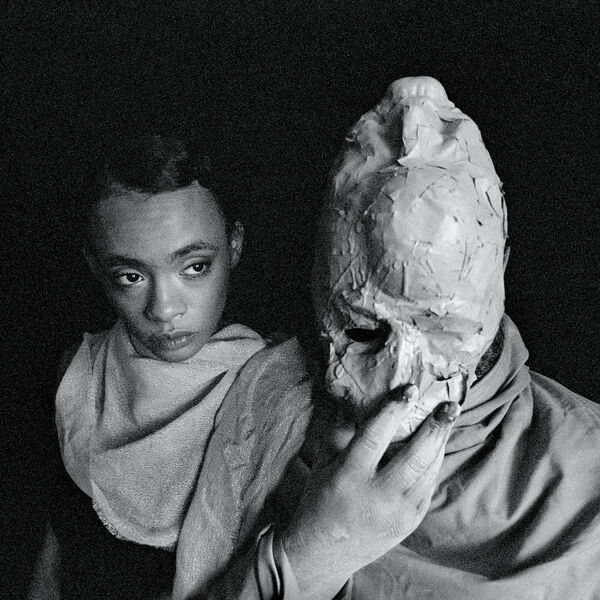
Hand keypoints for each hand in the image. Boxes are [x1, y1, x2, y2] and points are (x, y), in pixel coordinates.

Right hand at [280, 386, 459, 598]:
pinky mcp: (411, 522)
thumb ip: (343, 435)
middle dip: (435, 427)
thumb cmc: (320, 499)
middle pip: (414, 456)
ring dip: (440, 442)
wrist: (324, 552)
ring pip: (428, 471)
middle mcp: (377, 496)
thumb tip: (362, 399)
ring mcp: (398, 512)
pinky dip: (434, 463)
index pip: (375, 437)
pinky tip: (437, 445)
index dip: (394, 410)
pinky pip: (428, 486)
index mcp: (349, 477)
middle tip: (448, 404)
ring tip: (448, 418)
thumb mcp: (323, 464)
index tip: (410, 389)